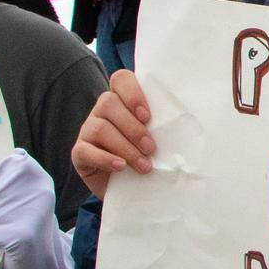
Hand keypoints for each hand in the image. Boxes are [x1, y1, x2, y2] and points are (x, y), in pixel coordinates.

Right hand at [70, 70, 154, 197]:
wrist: (132, 189)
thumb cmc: (149, 156)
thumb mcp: (159, 139)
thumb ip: (165, 126)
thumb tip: (189, 126)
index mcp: (122, 100)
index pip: (121, 79)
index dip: (133, 94)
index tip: (148, 116)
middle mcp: (102, 111)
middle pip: (109, 103)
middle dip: (133, 127)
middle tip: (151, 148)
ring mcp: (88, 130)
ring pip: (100, 127)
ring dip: (125, 147)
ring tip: (143, 165)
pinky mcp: (79, 153)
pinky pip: (85, 150)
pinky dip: (105, 159)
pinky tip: (120, 167)